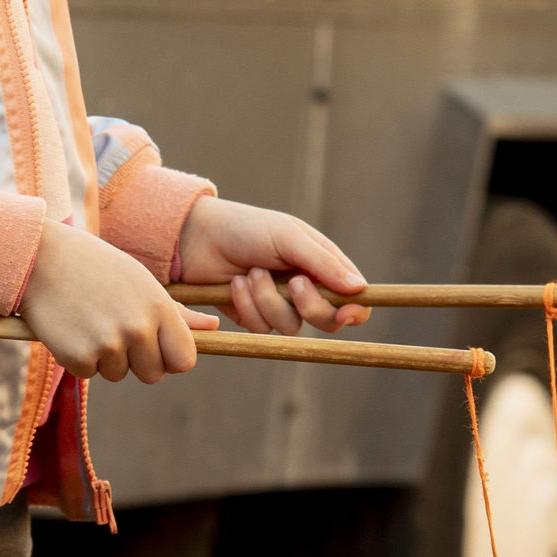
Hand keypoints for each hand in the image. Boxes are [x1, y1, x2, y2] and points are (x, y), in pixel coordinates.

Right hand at [21, 220, 215, 382]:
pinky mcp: (78, 357)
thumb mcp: (140, 281)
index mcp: (159, 307)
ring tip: (89, 321)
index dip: (170, 358)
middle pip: (153, 375)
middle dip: (137, 362)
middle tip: (114, 330)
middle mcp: (138, 328)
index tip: (154, 346)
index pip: (184, 360)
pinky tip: (70, 328)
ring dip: (105, 358)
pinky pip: (89, 374)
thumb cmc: (95, 266)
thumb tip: (214, 328)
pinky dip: (79, 358)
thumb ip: (177, 311)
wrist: (39, 257)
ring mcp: (108, 344)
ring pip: (118, 375)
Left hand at [173, 198, 370, 335]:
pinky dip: (247, 306)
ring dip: (269, 300)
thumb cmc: (246, 228)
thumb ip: (322, 262)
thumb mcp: (287, 236)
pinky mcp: (254, 316)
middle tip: (293, 283)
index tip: (346, 312)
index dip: (355, 310)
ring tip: (251, 273)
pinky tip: (235, 284)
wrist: (197, 237)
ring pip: (291, 326)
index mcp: (321, 264)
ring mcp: (279, 304)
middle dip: (310, 306)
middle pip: (327, 320)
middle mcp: (306, 287)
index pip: (353, 297)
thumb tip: (359, 288)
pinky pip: (261, 328)